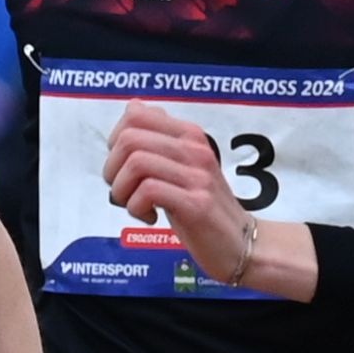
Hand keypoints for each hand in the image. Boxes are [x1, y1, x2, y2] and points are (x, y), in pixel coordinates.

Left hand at [98, 102, 318, 298]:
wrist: (241, 243)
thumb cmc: (203, 207)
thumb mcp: (182, 167)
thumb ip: (159, 141)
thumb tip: (132, 109)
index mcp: (189, 134)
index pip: (136, 113)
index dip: (115, 141)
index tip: (123, 166)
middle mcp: (195, 149)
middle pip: (129, 138)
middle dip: (113, 169)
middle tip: (124, 191)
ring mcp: (198, 176)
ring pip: (136, 163)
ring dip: (122, 190)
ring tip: (135, 205)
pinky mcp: (196, 203)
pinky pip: (148, 191)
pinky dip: (137, 208)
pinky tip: (150, 217)